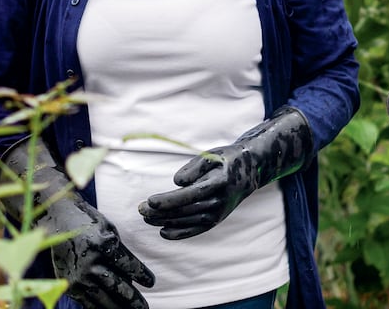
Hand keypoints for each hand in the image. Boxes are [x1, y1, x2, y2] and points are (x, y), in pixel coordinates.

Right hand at [47, 195, 154, 308]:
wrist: (58, 220)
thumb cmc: (89, 222)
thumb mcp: (109, 229)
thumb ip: (119, 251)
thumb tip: (130, 276)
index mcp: (104, 245)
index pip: (128, 265)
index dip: (142, 275)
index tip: (151, 282)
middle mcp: (90, 263)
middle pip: (117, 285)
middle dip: (133, 298)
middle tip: (144, 307)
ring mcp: (79, 276)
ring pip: (103, 298)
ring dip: (119, 307)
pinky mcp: (69, 284)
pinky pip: (87, 302)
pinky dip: (100, 308)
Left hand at [140, 106, 312, 239]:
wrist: (249, 171)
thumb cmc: (225, 160)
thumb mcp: (211, 155)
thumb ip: (194, 167)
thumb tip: (177, 182)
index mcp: (219, 182)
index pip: (190, 195)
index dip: (169, 200)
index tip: (150, 200)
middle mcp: (220, 201)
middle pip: (185, 210)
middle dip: (160, 212)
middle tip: (140, 209)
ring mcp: (218, 213)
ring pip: (187, 221)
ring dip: (164, 221)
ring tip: (146, 217)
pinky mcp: (216, 220)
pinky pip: (196, 230)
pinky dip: (179, 233)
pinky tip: (162, 231)